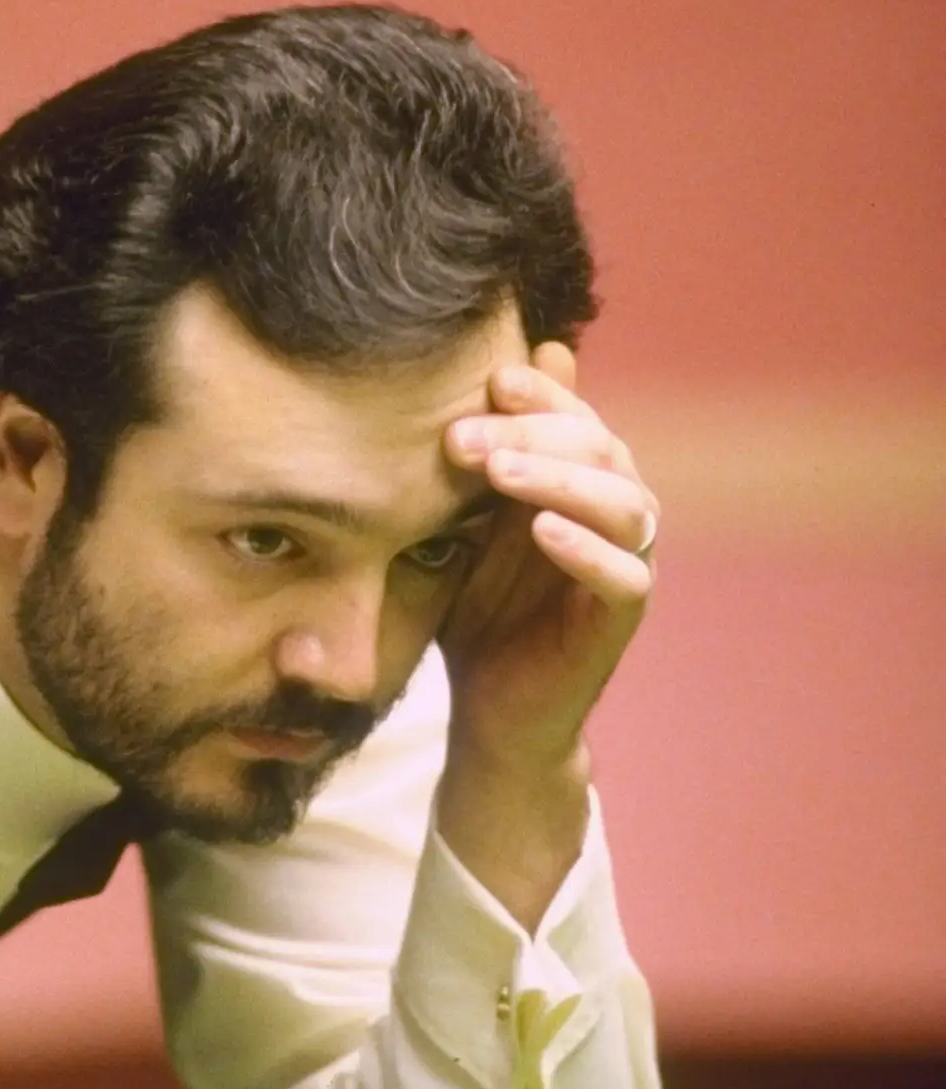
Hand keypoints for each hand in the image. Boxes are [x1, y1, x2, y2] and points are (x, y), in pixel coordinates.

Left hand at [434, 343, 655, 928]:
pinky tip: (543, 531)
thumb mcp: (466, 527)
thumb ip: (482, 460)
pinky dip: (588, 549)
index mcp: (582, 484)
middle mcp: (615, 516)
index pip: (579, 418)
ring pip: (624, 503)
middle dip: (533, 434)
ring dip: (560, 481)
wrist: (488, 710)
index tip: (490, 381)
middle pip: (601, 450)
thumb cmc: (477, 609)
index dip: (543, 396)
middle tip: (463, 437)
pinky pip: (624, 575)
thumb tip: (484, 378)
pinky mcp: (620, 620)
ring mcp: (625, 565)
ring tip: (499, 474)